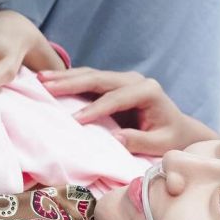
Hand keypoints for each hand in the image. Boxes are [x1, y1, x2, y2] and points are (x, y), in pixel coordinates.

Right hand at [36, 67, 216, 155]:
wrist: (178, 129)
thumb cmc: (170, 139)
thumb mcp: (160, 144)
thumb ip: (139, 141)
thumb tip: (115, 139)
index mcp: (148, 91)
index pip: (116, 99)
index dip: (94, 109)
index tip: (73, 120)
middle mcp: (135, 80)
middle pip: (99, 79)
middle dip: (71, 83)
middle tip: (45, 86)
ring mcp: (124, 79)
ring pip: (91, 75)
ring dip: (65, 77)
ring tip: (40, 79)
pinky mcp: (114, 83)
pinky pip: (90, 79)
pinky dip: (70, 79)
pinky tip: (51, 80)